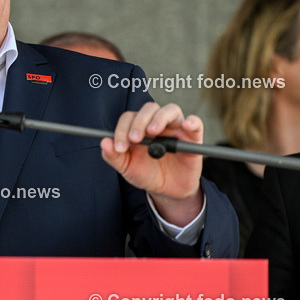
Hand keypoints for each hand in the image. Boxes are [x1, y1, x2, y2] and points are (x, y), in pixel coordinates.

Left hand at [100, 102, 203, 223]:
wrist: (168, 191)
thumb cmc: (147, 175)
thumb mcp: (127, 168)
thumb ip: (114, 156)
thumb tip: (103, 142)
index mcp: (139, 128)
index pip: (129, 118)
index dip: (122, 129)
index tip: (120, 146)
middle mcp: (157, 124)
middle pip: (149, 109)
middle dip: (139, 122)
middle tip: (135, 139)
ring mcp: (176, 128)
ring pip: (170, 110)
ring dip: (160, 118)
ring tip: (153, 132)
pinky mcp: (193, 137)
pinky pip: (195, 123)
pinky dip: (192, 121)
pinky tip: (185, 126)